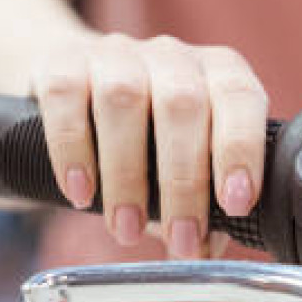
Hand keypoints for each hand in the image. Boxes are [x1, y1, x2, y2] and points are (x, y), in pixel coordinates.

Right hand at [31, 33, 267, 257]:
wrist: (68, 85)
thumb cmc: (142, 134)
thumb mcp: (178, 161)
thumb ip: (198, 202)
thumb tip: (206, 248)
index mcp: (215, 73)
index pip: (239, 97)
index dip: (240, 148)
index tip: (234, 204)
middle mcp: (170, 55)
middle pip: (182, 104)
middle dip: (183, 182)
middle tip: (180, 239)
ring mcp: (115, 53)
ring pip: (123, 100)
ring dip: (127, 175)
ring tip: (126, 228)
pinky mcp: (61, 61)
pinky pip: (66, 97)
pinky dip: (72, 150)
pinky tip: (79, 193)